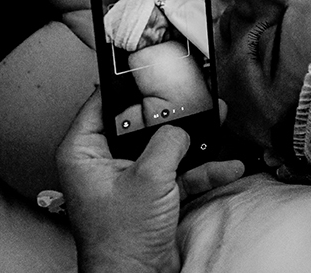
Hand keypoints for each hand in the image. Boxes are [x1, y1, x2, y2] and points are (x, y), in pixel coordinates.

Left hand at [56, 90, 244, 272]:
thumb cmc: (120, 240)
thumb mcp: (149, 177)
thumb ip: (168, 142)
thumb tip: (181, 127)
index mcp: (84, 153)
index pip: (101, 104)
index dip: (125, 87)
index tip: (147, 70)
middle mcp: (104, 163)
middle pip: (139, 125)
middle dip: (171, 115)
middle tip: (189, 96)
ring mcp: (130, 180)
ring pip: (164, 148)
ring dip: (193, 142)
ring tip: (216, 122)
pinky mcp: (152, 196)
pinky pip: (179, 174)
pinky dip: (202, 171)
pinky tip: (226, 166)